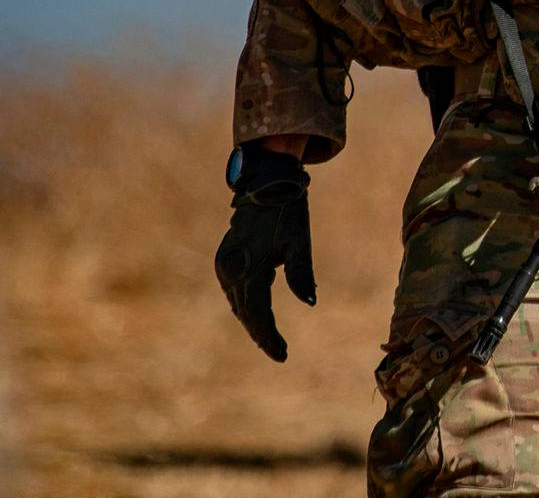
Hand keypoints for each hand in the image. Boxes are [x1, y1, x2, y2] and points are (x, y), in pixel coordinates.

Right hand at [214, 151, 315, 362]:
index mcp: (249, 267)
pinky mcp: (225, 260)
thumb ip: (302, 273)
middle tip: (280, 353)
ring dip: (252, 322)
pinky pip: (234, 292)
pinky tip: (257, 316)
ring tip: (270, 340)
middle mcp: (231, 270)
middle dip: (262, 334)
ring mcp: (225, 265)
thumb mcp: (300, 241)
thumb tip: (310, 302)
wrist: (267, 185)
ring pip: (238, 304)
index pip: (258, 313)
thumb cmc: (288, 213)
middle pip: (246, 313)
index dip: (269, 337)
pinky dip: (245, 306)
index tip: (282, 355)